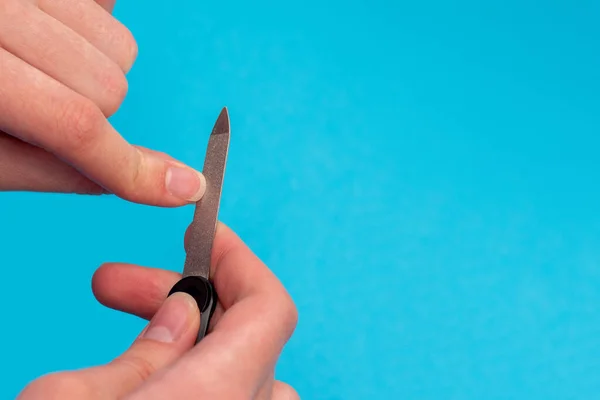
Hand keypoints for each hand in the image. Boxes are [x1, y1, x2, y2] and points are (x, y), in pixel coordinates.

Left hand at [0, 0, 204, 205]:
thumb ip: (46, 169)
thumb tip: (122, 179)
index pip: (73, 125)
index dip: (130, 168)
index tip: (183, 191)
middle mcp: (2, 11)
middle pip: (109, 84)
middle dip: (89, 112)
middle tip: (40, 108)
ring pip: (117, 44)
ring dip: (93, 69)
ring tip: (37, 67)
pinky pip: (106, 0)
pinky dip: (92, 27)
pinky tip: (47, 34)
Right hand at [18, 224, 298, 398]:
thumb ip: (144, 352)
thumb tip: (187, 312)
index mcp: (214, 398)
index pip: (269, 308)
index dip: (239, 261)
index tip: (205, 235)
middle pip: (251, 339)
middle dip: (186, 302)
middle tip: (115, 286)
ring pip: (251, 381)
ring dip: (199, 348)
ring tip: (133, 340)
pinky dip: (206, 387)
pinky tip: (155, 387)